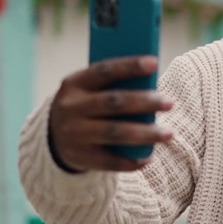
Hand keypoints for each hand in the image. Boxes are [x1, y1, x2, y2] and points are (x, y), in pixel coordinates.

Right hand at [47, 56, 173, 172]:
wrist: (53, 137)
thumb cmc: (86, 106)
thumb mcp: (89, 90)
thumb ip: (112, 86)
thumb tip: (152, 87)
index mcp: (74, 84)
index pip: (104, 70)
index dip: (129, 66)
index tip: (155, 63)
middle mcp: (71, 107)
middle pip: (114, 102)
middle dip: (144, 102)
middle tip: (170, 102)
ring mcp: (73, 133)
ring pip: (115, 133)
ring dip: (145, 134)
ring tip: (168, 134)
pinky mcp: (79, 157)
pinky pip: (109, 160)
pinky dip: (131, 160)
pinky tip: (148, 158)